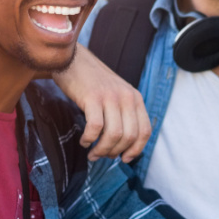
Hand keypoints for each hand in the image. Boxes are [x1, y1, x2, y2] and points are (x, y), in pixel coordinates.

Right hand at [53, 44, 150, 162]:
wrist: (73, 60)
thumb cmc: (92, 82)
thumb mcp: (117, 94)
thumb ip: (123, 114)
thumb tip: (123, 145)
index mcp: (135, 98)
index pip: (145, 131)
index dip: (136, 149)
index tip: (124, 159)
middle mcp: (127, 97)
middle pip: (129, 136)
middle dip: (115, 152)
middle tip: (101, 155)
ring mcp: (110, 97)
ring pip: (114, 134)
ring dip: (102, 149)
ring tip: (92, 153)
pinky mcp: (93, 97)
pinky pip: (95, 127)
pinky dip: (89, 139)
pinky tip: (84, 141)